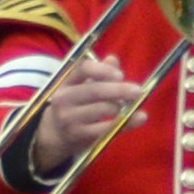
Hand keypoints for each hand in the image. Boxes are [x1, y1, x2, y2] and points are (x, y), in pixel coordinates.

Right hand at [25, 51, 128, 175]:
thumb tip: (113, 59)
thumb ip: (98, 72)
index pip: (83, 69)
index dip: (103, 70)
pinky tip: (140, 117)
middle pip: (94, 90)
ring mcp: (70, 118)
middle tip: (137, 90)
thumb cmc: (73, 104)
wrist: (54, 134)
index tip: (120, 74)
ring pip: (103, 109)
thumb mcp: (80, 86)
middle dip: (119, 89)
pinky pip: (108, 128)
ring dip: (121, 106)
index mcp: (66, 82)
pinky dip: (127, 122)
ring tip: (130, 104)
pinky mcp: (79, 135)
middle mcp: (64, 99)